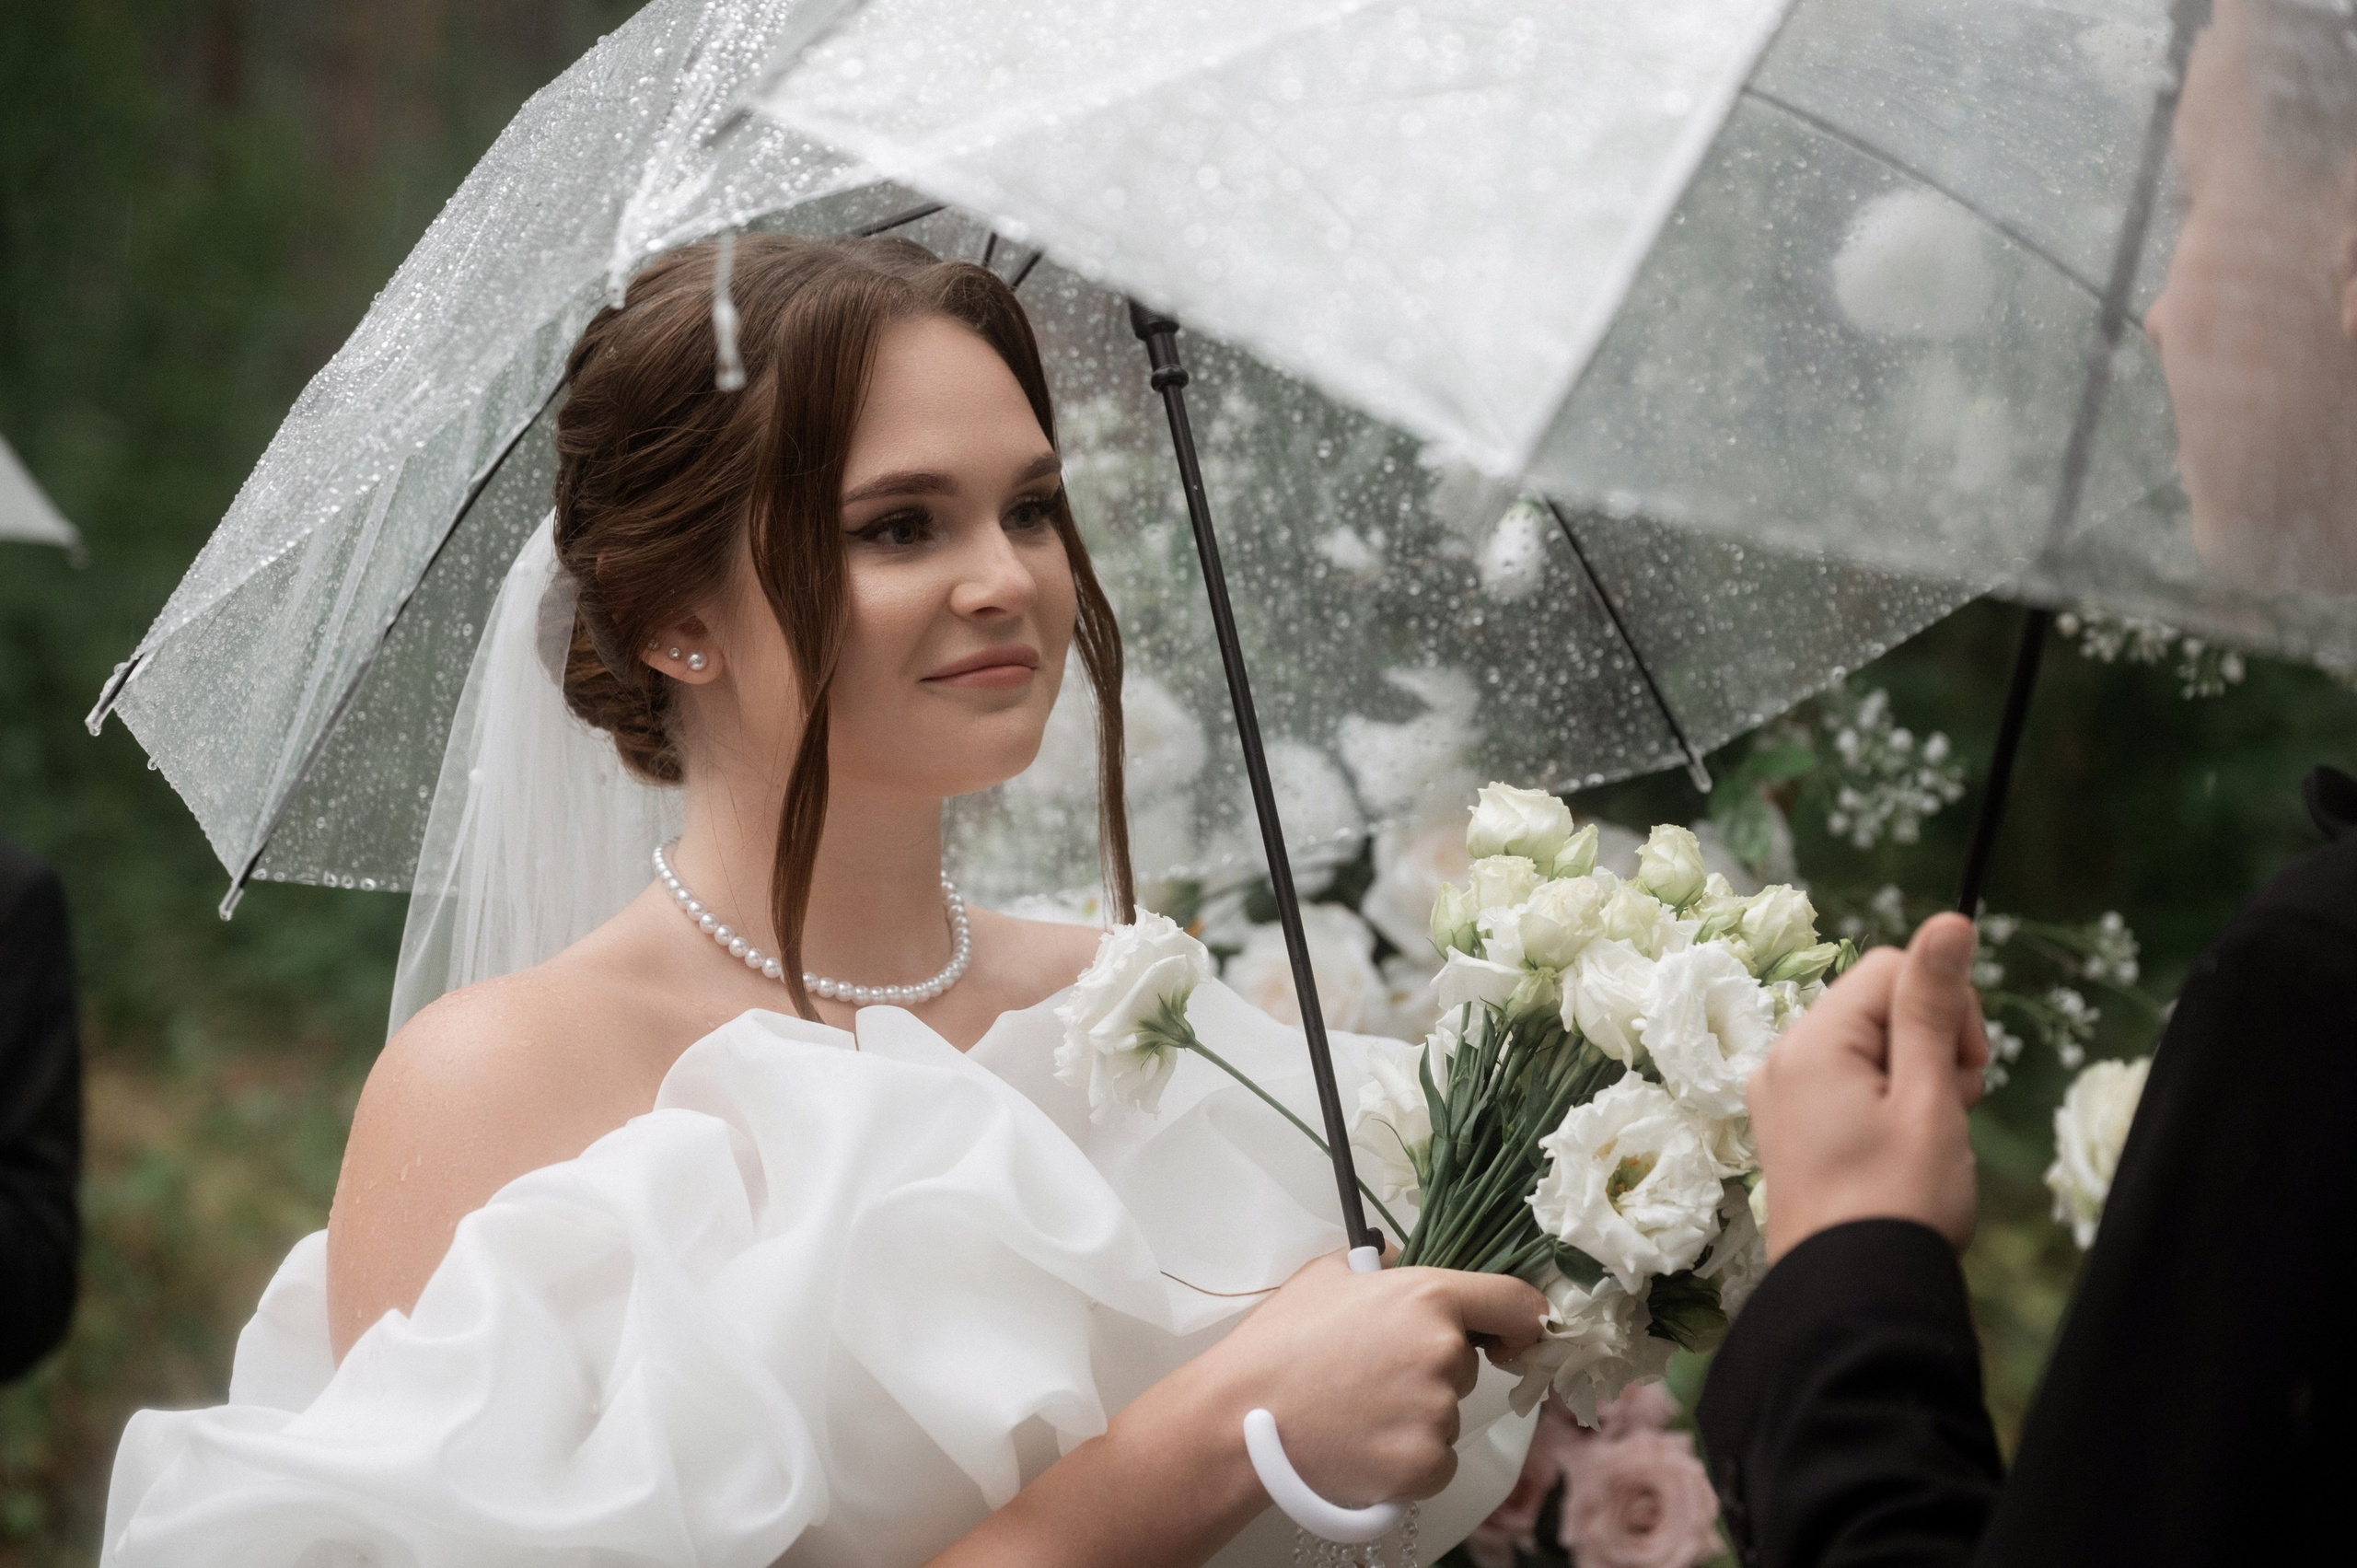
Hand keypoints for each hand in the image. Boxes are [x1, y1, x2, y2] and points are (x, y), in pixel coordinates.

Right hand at [1200, 1251, 1546, 1505]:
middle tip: (1370, 1374)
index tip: (1507, 1338)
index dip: (1519, 1321)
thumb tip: (1406, 1262)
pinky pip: (1435, 1463)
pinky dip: (1405, 1461)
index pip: (1517, 1304)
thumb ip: (1383, 1263)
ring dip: (1415, 1417)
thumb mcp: (1329, 1273)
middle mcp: (1443, 1354)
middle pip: (1466, 1366)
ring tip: (1354, 1411)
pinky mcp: (1423, 1465)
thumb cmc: (1278, 1343)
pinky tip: (1360, 1444)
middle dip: (1431, 1370)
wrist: (1241, 1417)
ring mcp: (1436, 1414)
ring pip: (1446, 1416)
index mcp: (1428, 1297)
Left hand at [1747, 913, 1989, 1260]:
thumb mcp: (1930, 1097)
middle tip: (1953, 1108)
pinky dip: (1887, 1103)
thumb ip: (1934, 1005)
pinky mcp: (1789, 1130)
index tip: (1969, 1068)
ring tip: (1930, 1137)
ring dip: (1916, 1077)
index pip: (1890, 968)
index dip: (1945, 1005)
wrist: (1852, 1298)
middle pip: (1876, 1005)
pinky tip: (1905, 1149)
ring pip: (1868, 1047)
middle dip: (1932, 1043)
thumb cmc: (1900, 1200)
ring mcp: (1780, 1096)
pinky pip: (1846, 1085)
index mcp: (1810, 1043)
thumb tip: (1947, 920)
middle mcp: (1781, 1059)